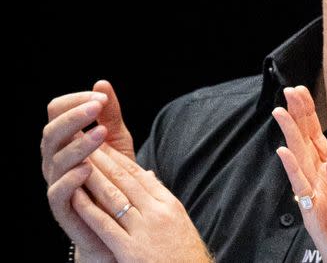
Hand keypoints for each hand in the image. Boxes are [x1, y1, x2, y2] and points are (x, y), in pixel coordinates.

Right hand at [42, 80, 134, 261]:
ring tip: (101, 133)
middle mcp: (54, 158)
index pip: (57, 111)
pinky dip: (71, 178)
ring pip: (55, 159)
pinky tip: (88, 167)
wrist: (118, 219)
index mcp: (65, 139)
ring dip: (78, 144)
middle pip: (52, 132)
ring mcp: (56, 182)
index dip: (76, 100)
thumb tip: (102, 82)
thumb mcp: (117, 140)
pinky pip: (58, 192)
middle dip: (74, 117)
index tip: (101, 97)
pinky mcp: (63, 207)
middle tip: (97, 106)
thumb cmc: (116, 176)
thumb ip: (110, 114)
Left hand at [73, 145, 212, 261]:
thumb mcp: (178, 222)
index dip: (119, 158)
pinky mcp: (131, 250)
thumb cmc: (185, 256)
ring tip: (77, 159)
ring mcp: (144, 230)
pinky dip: (89, 209)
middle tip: (86, 141)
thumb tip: (149, 176)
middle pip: (125, 180)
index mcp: (169, 204)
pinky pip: (105, 225)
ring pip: (113, 196)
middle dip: (103, 159)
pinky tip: (76, 195)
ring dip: (93, 176)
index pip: (140, 175)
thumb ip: (161, 199)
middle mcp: (157, 212)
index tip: (104, 145)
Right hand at [273, 86, 326, 262]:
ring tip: (281, 112)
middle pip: (306, 139)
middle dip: (298, 115)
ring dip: (290, 134)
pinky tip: (284, 152)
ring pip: (300, 157)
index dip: (312, 112)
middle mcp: (320, 178)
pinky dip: (292, 168)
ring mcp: (314, 192)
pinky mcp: (311, 209)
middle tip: (291, 91)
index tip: (304, 90)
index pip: (320, 134)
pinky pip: (300, 186)